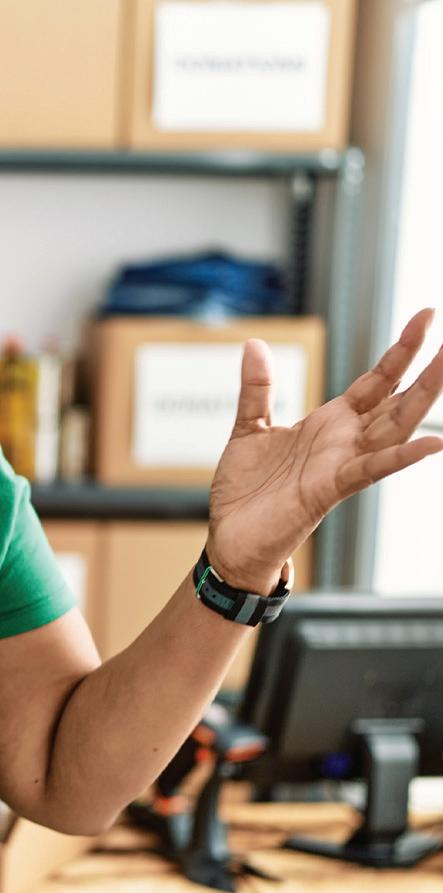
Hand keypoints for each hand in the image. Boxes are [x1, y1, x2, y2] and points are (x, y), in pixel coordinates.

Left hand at [207, 309, 442, 595]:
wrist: (231, 538)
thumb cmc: (247, 490)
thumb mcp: (250, 427)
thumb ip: (258, 388)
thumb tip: (255, 343)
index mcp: (331, 422)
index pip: (376, 380)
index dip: (402, 350)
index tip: (427, 317)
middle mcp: (344, 441)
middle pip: (396, 399)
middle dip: (425, 368)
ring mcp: (342, 464)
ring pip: (393, 428)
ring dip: (421, 399)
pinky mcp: (329, 489)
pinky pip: (370, 470)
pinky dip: (400, 457)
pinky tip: (431, 443)